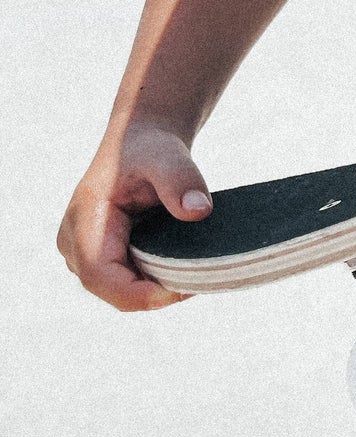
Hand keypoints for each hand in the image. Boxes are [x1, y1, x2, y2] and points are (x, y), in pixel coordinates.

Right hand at [57, 123, 209, 311]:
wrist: (142, 142)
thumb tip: (198, 210)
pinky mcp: (97, 256)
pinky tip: (180, 266)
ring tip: (193, 269)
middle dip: (156, 294)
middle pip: (112, 291)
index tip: (186, 289)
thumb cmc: (152, 148)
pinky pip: (124, 283)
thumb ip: (182, 181)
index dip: (141, 294)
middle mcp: (74, 241)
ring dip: (156, 289)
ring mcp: (82, 252)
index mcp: (84, 219)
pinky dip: (153, 281)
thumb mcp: (169, 157)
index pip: (100, 277)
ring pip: (120, 292)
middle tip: (201, 279)